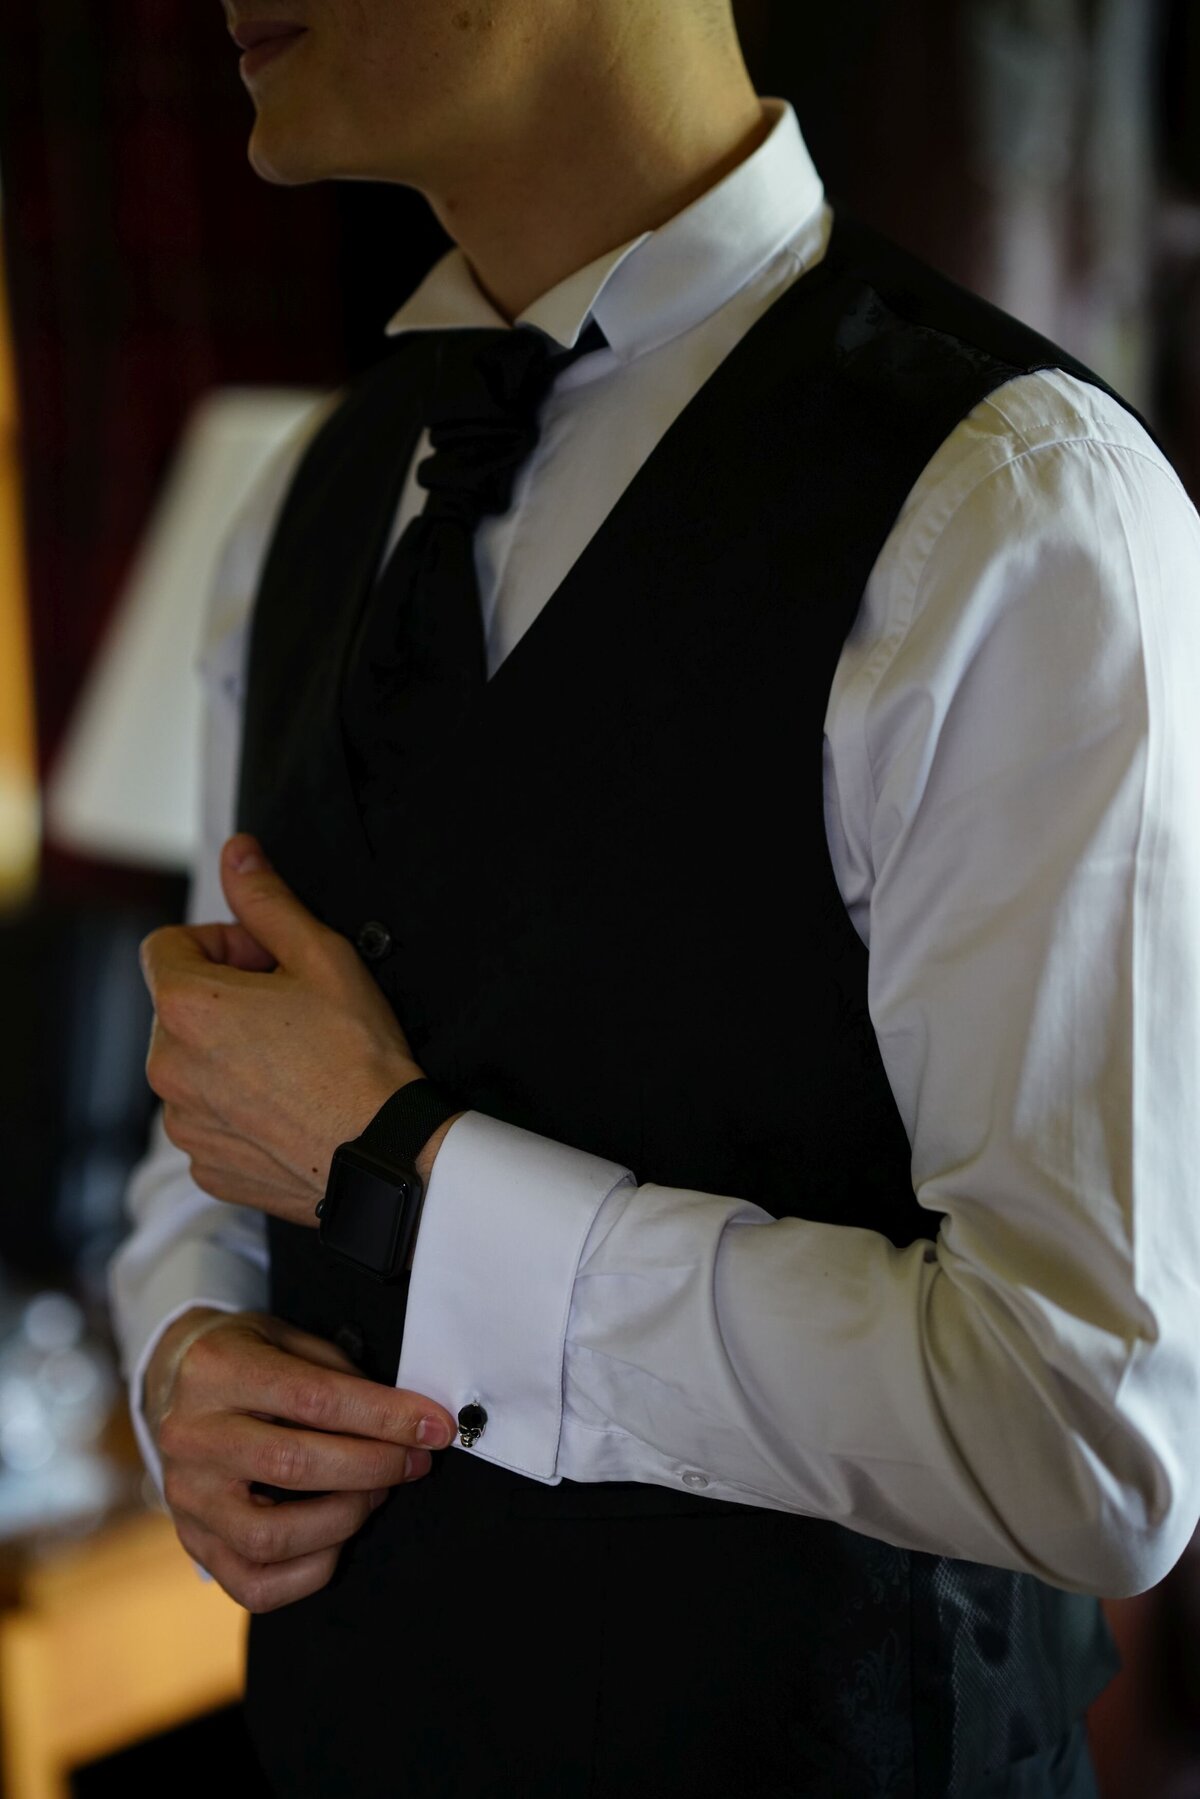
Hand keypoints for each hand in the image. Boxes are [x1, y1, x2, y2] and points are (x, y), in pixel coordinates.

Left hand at [139, 834, 429, 1228]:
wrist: (384, 1151)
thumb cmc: (357, 1056)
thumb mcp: (321, 956)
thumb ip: (266, 899)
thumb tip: (237, 853)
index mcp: (184, 1006)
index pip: (168, 945)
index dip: (223, 943)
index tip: (268, 963)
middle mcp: (166, 1067)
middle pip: (180, 1007)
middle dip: (227, 999)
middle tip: (292, 1009)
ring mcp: (183, 1122)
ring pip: (193, 1065)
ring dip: (230, 1054)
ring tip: (295, 1061)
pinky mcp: (205, 1164)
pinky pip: (210, 1119)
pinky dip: (240, 1108)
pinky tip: (291, 1102)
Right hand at [143, 1306, 458, 1611]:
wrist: (175, 1383)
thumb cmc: (248, 1358)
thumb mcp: (286, 1337)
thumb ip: (338, 1373)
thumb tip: (406, 1417)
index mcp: (216, 1372)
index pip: (314, 1400)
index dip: (385, 1417)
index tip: (435, 1427)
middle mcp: (191, 1437)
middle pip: (294, 1466)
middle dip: (374, 1466)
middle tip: (415, 1462)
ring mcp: (186, 1498)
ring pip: (271, 1536)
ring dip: (345, 1519)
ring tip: (377, 1493)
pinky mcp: (193, 1542)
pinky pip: (255, 1585)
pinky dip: (312, 1571)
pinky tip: (340, 1536)